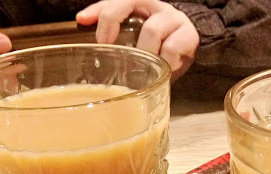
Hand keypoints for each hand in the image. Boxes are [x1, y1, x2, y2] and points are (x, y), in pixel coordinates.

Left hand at [77, 0, 198, 81]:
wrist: (180, 42)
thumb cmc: (148, 33)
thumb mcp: (126, 22)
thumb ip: (106, 17)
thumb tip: (81, 19)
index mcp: (141, 1)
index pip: (124, 0)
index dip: (111, 19)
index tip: (103, 42)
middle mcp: (160, 8)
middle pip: (148, 26)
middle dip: (137, 49)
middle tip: (129, 64)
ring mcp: (176, 22)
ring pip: (159, 36)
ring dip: (149, 55)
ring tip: (146, 68)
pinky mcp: (189, 37)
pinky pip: (173, 49)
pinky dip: (165, 62)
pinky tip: (163, 69)